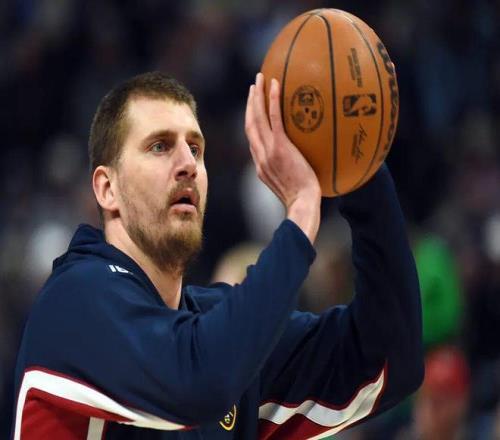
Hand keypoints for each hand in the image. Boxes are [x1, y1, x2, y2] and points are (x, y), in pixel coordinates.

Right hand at [245, 73, 320, 243]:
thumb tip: (300, 163)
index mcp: (260, 165)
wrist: (302, 202)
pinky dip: (272, 100)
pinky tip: (274, 85)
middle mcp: (260, 156)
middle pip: (250, 125)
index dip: (251, 122)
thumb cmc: (303, 198)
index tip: (254, 110)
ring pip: (256, 119)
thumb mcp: (290, 185)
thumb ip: (289, 171)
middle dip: (249, 105)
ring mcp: (268, 151)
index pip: (252, 140)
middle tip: (253, 88)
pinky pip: (273, 118)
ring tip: (259, 80)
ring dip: (256, 97)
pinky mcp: (279, 147)